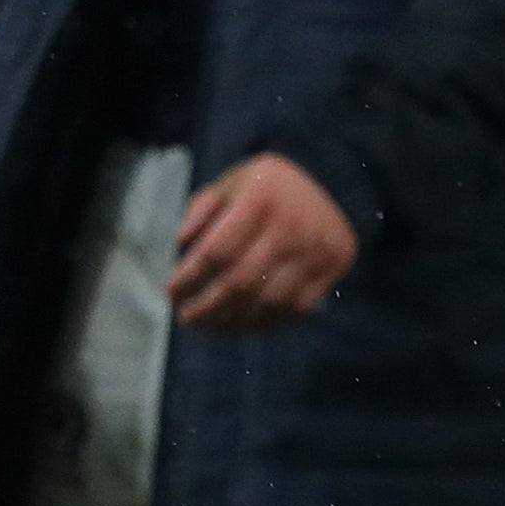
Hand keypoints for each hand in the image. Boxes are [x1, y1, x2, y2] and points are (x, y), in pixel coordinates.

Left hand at [169, 153, 356, 330]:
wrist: (334, 182)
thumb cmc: (267, 186)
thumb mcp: (233, 181)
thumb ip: (202, 208)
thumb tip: (180, 244)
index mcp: (261, 198)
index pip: (217, 251)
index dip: (190, 278)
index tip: (171, 292)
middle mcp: (292, 225)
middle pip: (240, 283)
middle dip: (207, 307)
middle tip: (186, 318)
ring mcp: (316, 249)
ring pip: (267, 302)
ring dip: (232, 321)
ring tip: (209, 324)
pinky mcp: (333, 268)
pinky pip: (292, 308)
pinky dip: (262, 322)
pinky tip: (240, 323)